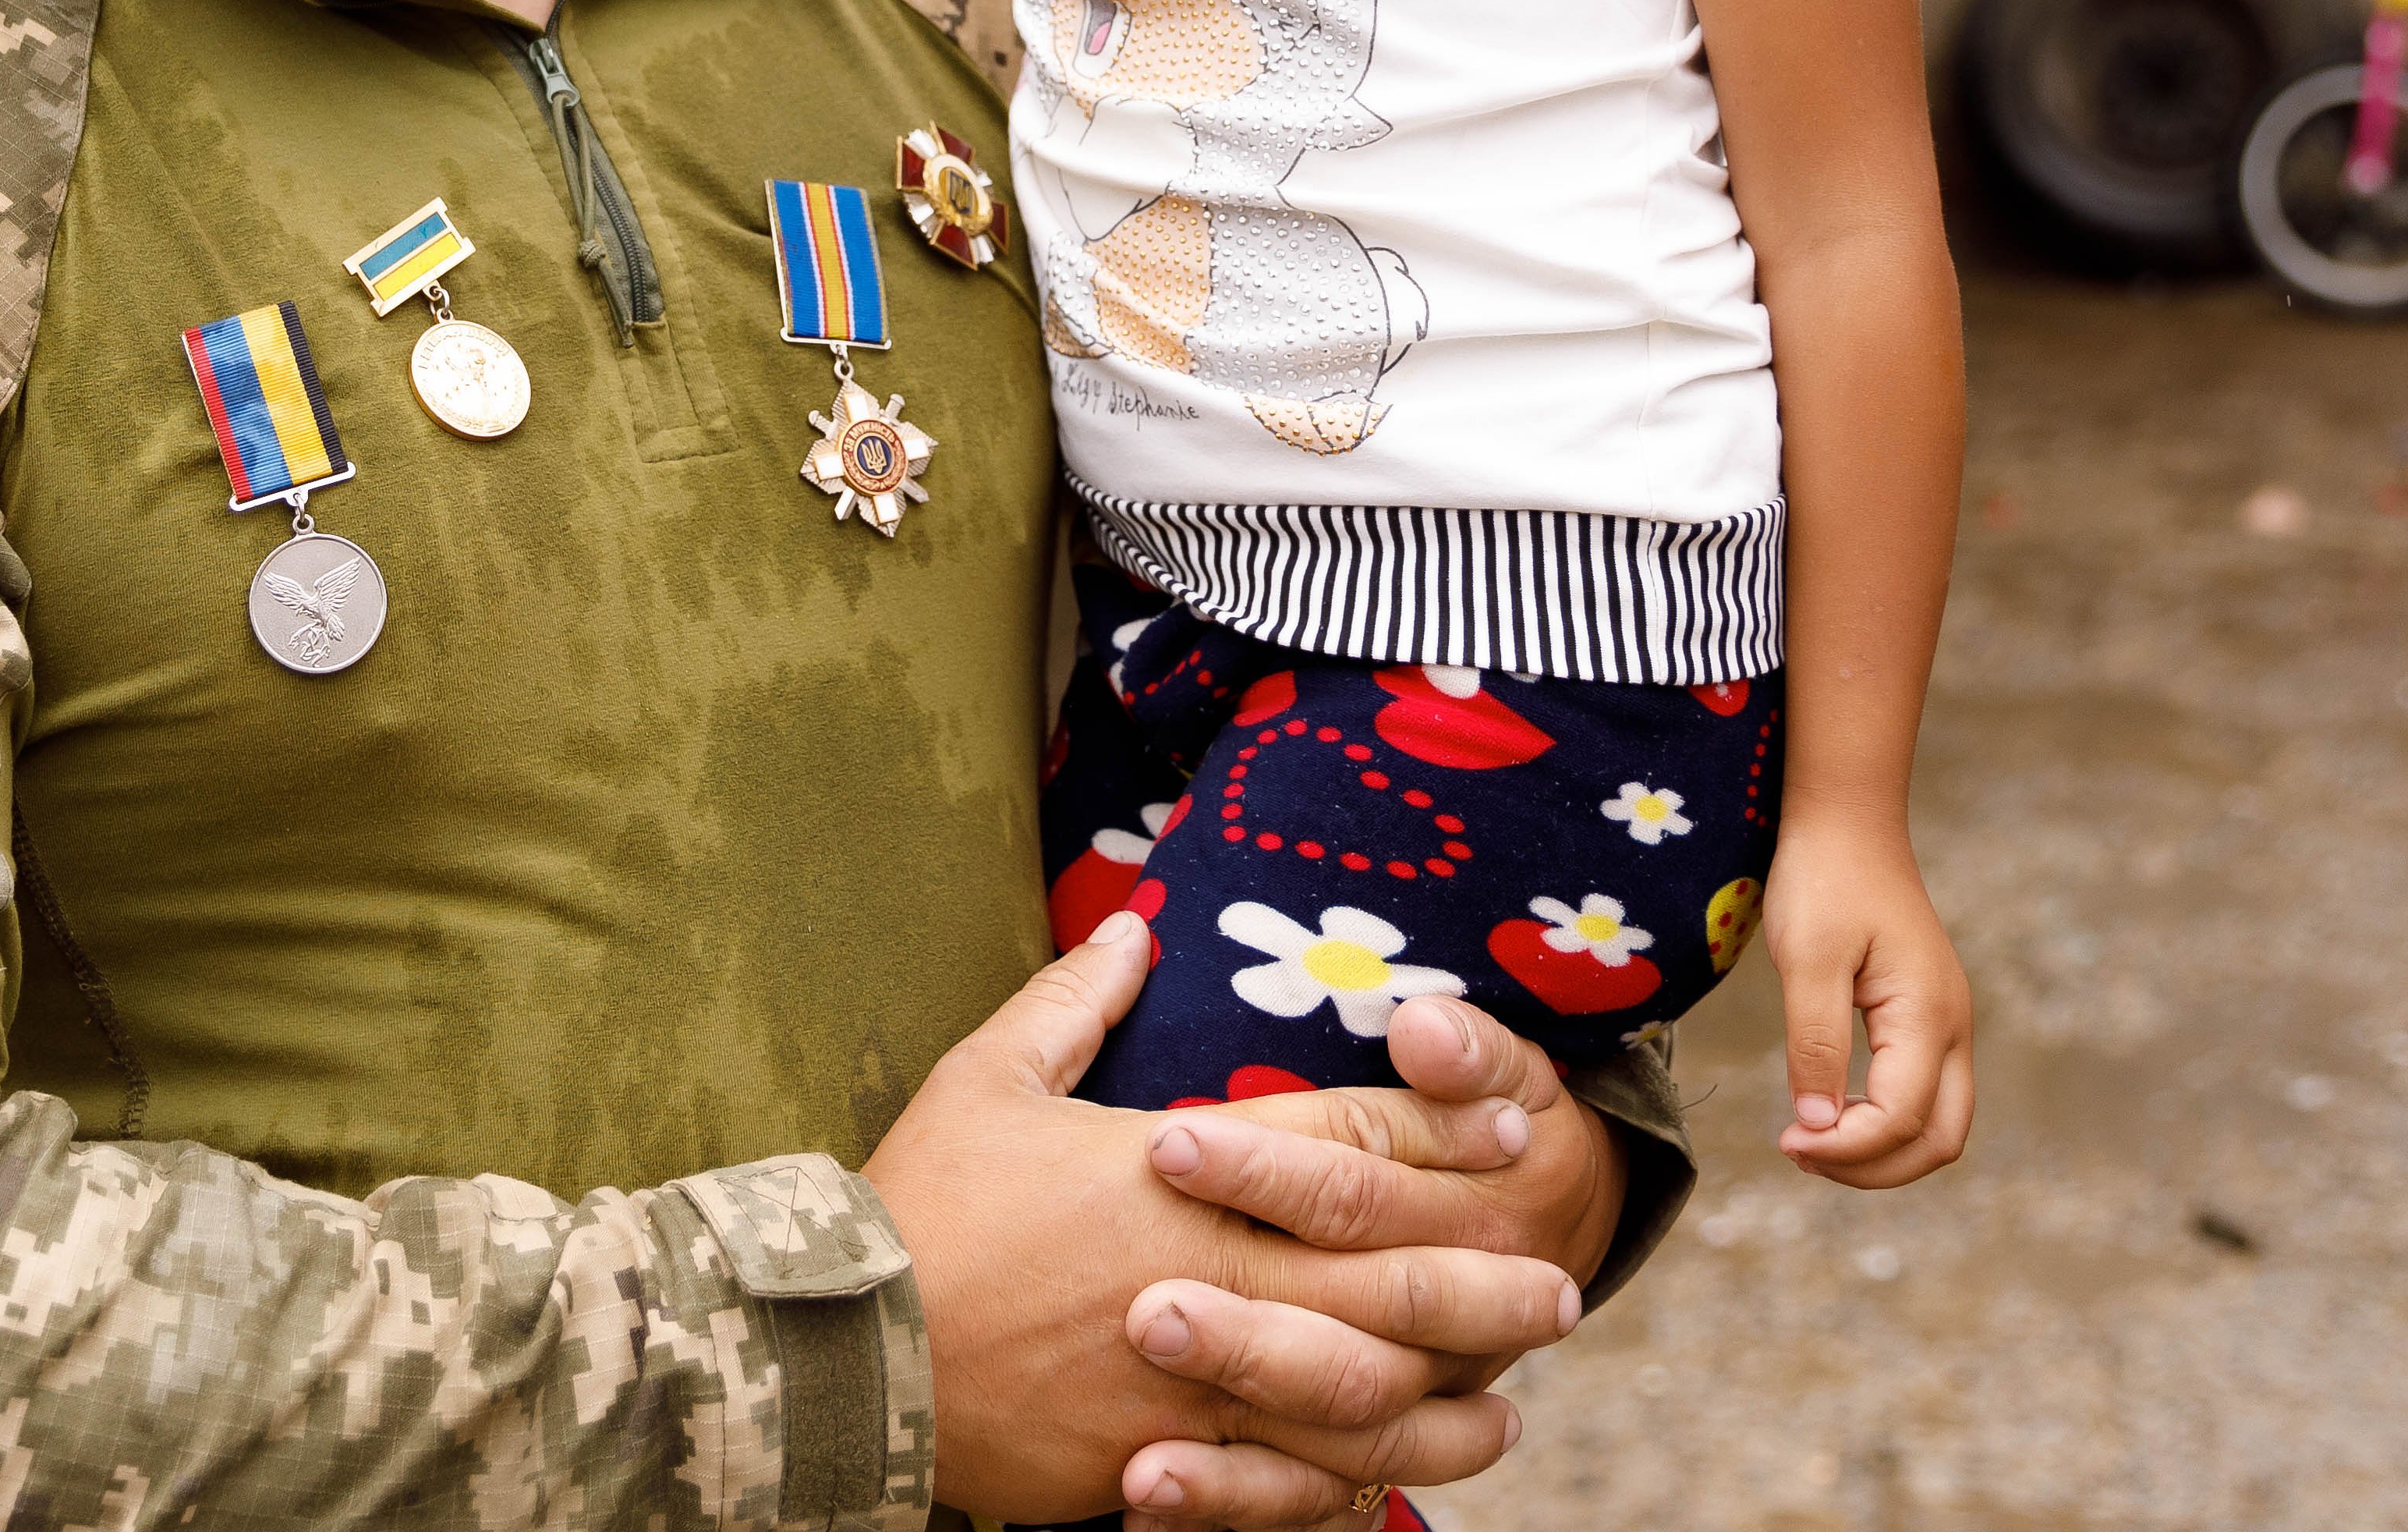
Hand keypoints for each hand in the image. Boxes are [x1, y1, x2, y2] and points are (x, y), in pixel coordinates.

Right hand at [865, 920, 1585, 1524]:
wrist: (846, 1353)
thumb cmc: (916, 1207)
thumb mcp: (986, 1079)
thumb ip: (1071, 1003)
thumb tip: (1130, 932)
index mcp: (1172, 1168)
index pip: (1339, 1139)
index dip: (1439, 1125)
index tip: (1516, 1123)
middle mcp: (1206, 1269)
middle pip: (1384, 1270)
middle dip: (1484, 1274)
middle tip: (1561, 1279)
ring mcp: (1191, 1374)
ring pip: (1361, 1386)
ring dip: (1451, 1385)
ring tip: (1516, 1387)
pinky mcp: (1161, 1460)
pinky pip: (1289, 1480)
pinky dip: (1364, 1480)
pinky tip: (1410, 1481)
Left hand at [1761, 822, 1973, 1185]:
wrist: (1847, 823)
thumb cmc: (1824, 879)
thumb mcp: (1807, 958)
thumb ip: (1814, 1043)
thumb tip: (1816, 1124)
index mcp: (1927, 1016)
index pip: (1901, 1119)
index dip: (1846, 1148)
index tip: (1785, 1139)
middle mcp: (1952, 1028)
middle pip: (1939, 1140)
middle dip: (1872, 1167)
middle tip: (1798, 1152)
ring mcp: (1947, 1024)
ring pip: (1937, 1124)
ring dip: (1879, 1150)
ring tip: (1809, 1139)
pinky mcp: (1928, 1019)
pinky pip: (1922, 1094)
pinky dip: (1883, 1122)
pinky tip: (1830, 1110)